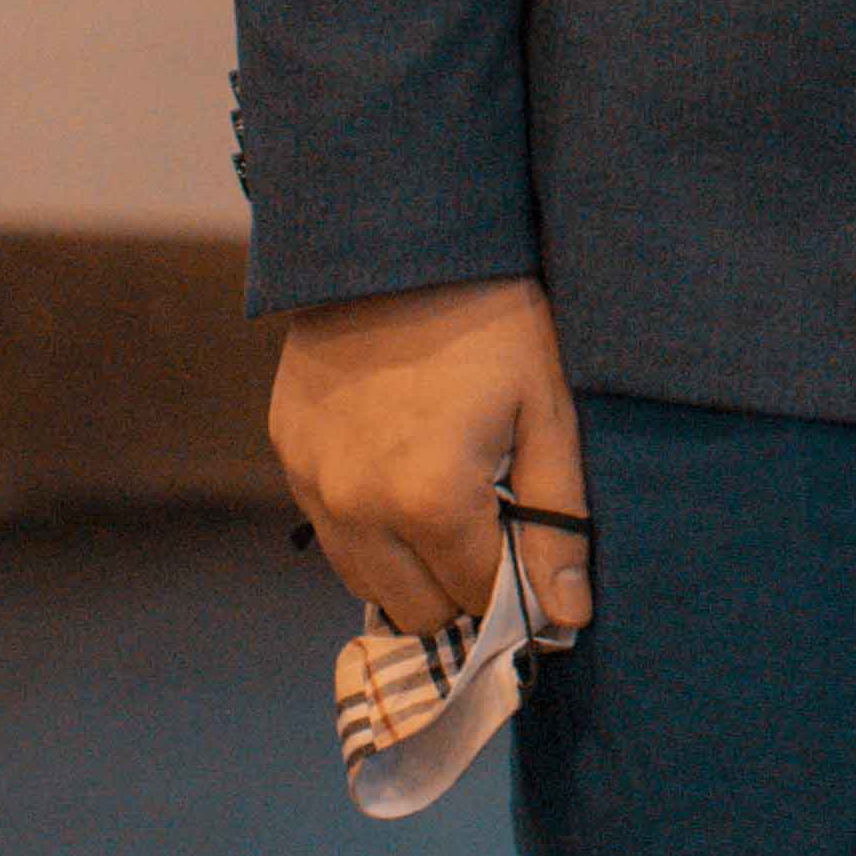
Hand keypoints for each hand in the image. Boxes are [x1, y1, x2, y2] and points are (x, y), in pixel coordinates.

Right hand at [270, 276, 585, 640]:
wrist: (399, 238)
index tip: (535, 554)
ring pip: (366, 583)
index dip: (517, 589)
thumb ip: (560, 521)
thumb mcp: (548, 408)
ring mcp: (313, 484)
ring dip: (411, 566)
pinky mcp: (288, 454)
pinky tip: (403, 469)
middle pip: (419, 610)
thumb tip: (567, 617)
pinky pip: (331, 530)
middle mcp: (358, 507)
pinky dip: (368, 525)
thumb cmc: (492, 319)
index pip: (480, 601)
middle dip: (464, 585)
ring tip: (449, 499)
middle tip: (496, 526)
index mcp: (430, 501)